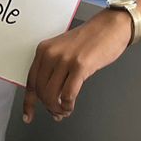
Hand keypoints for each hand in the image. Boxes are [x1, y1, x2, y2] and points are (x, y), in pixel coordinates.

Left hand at [22, 9, 131, 123]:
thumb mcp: (64, 49)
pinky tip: (70, 106)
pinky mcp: (80, 66)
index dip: (29, 102)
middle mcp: (51, 54)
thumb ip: (54, 67)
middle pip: (40, 91)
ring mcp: (65, 59)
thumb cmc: (92, 37)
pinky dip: (67, 105)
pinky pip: (67, 94)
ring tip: (65, 110)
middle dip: (48, 107)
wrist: (112, 25)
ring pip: (51, 95)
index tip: (29, 115)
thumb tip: (50, 94)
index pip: (31, 81)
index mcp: (44, 49)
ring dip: (57, 108)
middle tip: (57, 112)